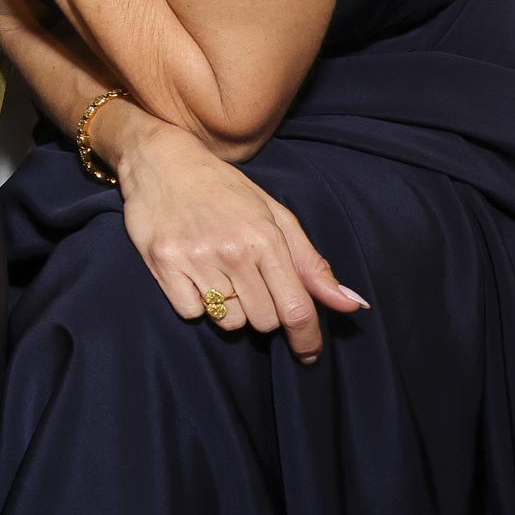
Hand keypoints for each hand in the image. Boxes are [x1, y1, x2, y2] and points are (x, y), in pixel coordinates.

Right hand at [110, 110, 366, 361]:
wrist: (161, 160)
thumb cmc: (224, 189)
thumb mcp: (275, 216)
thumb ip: (312, 264)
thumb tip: (352, 304)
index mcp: (266, 238)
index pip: (296, 308)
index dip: (307, 339)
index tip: (309, 354)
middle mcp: (232, 251)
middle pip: (263, 320)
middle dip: (263, 311)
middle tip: (249, 283)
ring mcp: (195, 257)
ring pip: (228, 321)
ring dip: (229, 308)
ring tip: (219, 274)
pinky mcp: (163, 263)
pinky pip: (191, 312)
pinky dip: (196, 302)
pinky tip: (193, 274)